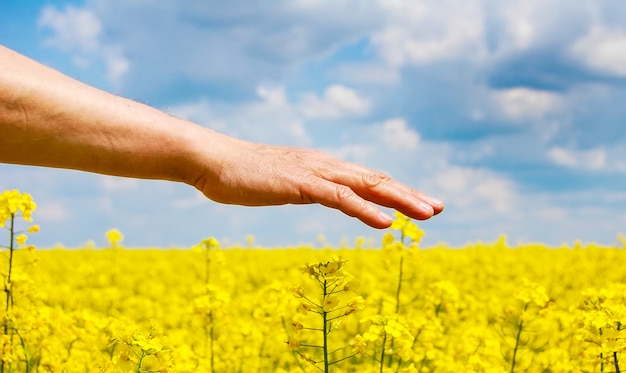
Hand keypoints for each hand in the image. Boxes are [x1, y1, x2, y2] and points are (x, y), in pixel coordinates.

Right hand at [191, 133, 442, 227]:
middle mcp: (326, 166)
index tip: (420, 204)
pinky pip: (340, 198)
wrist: (213, 160)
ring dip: (399, 200)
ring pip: (367, 186)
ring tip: (427, 214)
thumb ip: (302, 187)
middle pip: (376, 180)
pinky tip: (386, 223)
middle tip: (438, 208)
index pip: (367, 180)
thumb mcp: (282, 183)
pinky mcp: (301, 184)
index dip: (396, 192)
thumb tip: (315, 194)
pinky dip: (365, 210)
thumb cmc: (242, 175)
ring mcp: (315, 172)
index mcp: (323, 167)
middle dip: (409, 195)